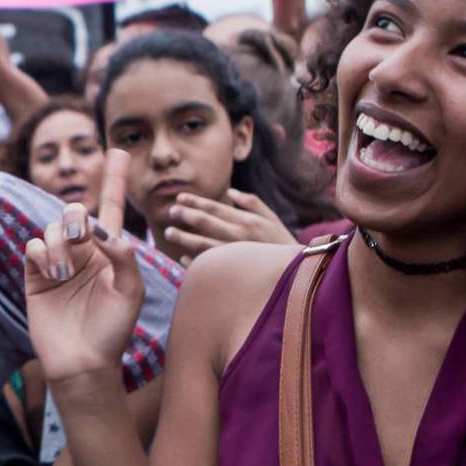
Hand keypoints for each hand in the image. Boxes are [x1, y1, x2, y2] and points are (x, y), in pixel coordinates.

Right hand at [25, 150, 143, 387]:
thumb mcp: (131, 292)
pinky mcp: (35, 276)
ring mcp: (58, 263)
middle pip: (74, 212)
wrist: (83, 362)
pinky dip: (42, 254)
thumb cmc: (113, 330)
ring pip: (51, 228)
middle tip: (79, 236)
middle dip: (74, 217)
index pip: (112, 208)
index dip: (115, 179)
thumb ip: (124, 255)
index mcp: (111, 252)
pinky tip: (52, 273)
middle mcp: (84, 253)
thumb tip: (102, 228)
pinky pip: (33, 247)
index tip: (119, 151)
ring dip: (58, 244)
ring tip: (65, 273)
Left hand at [160, 189, 295, 263]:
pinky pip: (209, 267)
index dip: (196, 202)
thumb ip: (251, 203)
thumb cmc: (282, 242)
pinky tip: (183, 259)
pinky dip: (195, 263)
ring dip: (183, 237)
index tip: (179, 198)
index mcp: (247, 221)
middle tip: (171, 211)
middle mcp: (238, 237)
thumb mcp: (271, 218)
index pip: (215, 208)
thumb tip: (230, 192)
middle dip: (186, 215)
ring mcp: (234, 256)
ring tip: (168, 232)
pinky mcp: (233, 273)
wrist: (298, 272)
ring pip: (202, 244)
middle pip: (205, 223)